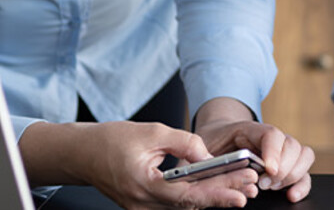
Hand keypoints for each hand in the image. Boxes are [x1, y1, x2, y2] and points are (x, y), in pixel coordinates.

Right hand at [39, 121, 257, 209]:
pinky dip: (197, 194)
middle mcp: (144, 204)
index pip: (187, 196)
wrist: (82, 154)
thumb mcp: (152, 132)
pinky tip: (217, 185)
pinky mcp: (145, 206)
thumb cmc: (110, 141)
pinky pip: (176, 203)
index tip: (240, 193)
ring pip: (186, 206)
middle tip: (251, 184)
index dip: (216, 196)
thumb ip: (184, 142)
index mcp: (144, 185)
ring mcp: (143, 208)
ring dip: (213, 194)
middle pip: (191, 204)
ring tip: (242, 183)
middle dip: (223, 194)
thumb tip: (208, 154)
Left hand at [192, 97, 313, 202]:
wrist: (218, 139)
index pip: (271, 134)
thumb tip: (201, 164)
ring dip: (293, 175)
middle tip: (264, 184)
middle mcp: (271, 138)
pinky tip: (290, 195)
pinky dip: (302, 184)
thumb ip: (199, 153)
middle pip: (291, 146)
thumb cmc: (210, 143)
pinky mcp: (287, 166)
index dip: (273, 152)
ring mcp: (282, 151)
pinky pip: (305, 172)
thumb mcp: (199, 145)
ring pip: (304, 155)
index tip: (268, 170)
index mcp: (249, 129)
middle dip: (282, 169)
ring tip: (273, 187)